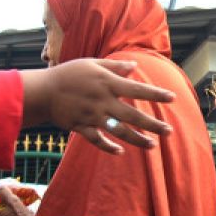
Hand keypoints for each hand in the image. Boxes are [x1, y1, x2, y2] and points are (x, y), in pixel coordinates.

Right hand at [22, 58, 174, 152]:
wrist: (43, 91)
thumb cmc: (69, 74)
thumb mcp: (92, 64)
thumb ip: (114, 67)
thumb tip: (134, 66)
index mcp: (107, 83)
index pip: (137, 89)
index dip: (156, 94)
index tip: (173, 98)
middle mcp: (103, 101)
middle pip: (133, 115)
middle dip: (152, 124)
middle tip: (169, 131)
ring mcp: (93, 116)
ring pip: (119, 131)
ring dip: (137, 139)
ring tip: (152, 145)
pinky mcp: (82, 127)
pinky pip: (98, 140)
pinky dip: (109, 147)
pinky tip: (120, 151)